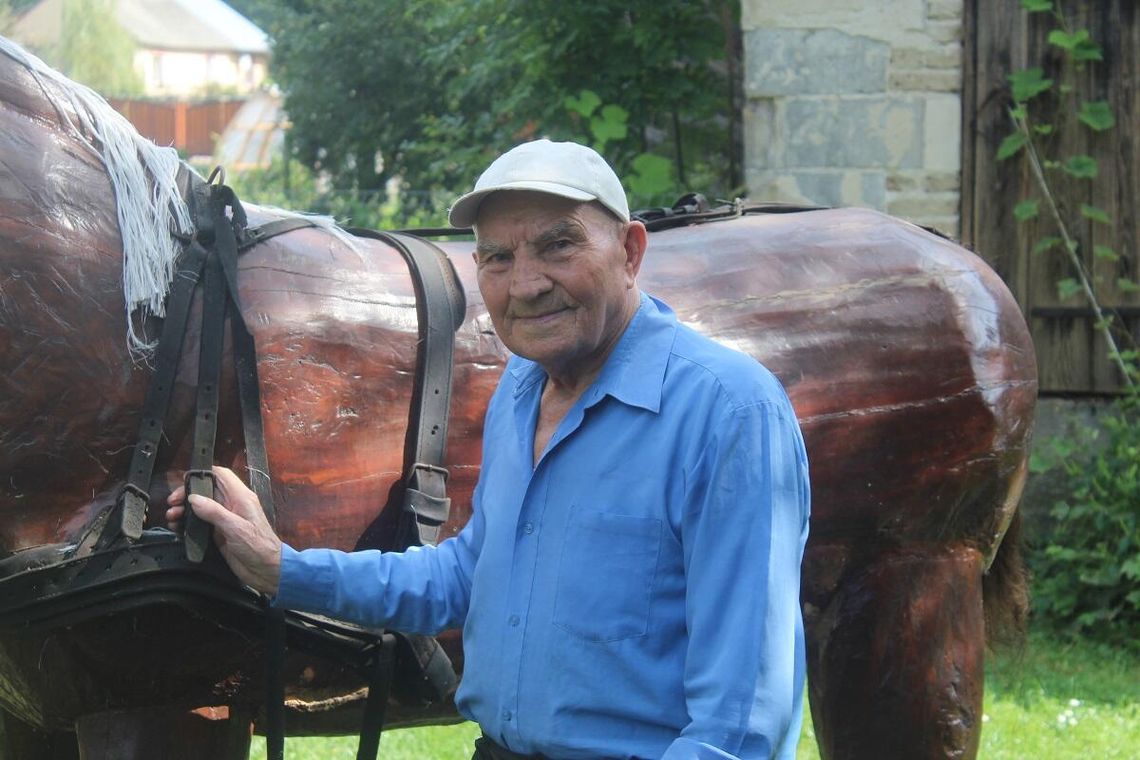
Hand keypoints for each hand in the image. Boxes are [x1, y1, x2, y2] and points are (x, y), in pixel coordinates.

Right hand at [166, 466, 281, 594]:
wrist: (267, 571)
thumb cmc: (258, 547)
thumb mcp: (236, 528)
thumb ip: (214, 512)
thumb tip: (193, 498)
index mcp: (241, 497)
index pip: (221, 475)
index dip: (203, 474)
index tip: (183, 480)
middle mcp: (232, 505)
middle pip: (207, 490)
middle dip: (187, 494)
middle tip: (171, 503)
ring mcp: (225, 519)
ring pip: (201, 507)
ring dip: (185, 509)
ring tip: (171, 516)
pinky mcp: (219, 533)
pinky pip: (200, 523)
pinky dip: (188, 523)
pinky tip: (177, 527)